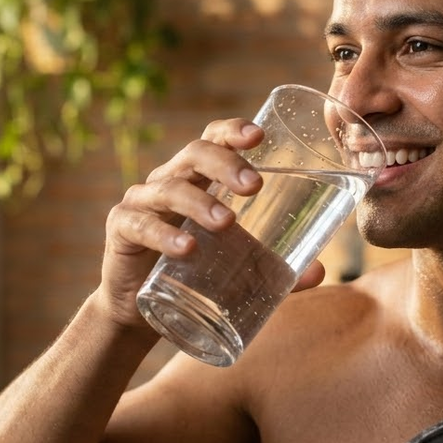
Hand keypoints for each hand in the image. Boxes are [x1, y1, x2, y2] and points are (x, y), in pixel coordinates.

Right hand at [96, 118, 325, 329]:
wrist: (143, 311)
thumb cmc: (197, 272)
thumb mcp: (240, 267)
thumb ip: (278, 269)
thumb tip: (320, 272)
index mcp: (199, 178)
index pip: (213, 139)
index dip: (233, 131)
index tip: (259, 136)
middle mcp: (169, 181)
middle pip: (194, 155)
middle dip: (225, 164)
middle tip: (254, 187)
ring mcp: (142, 203)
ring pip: (169, 189)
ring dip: (199, 203)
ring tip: (226, 223)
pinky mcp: (122, 231)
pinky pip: (139, 224)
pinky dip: (163, 235)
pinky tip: (186, 247)